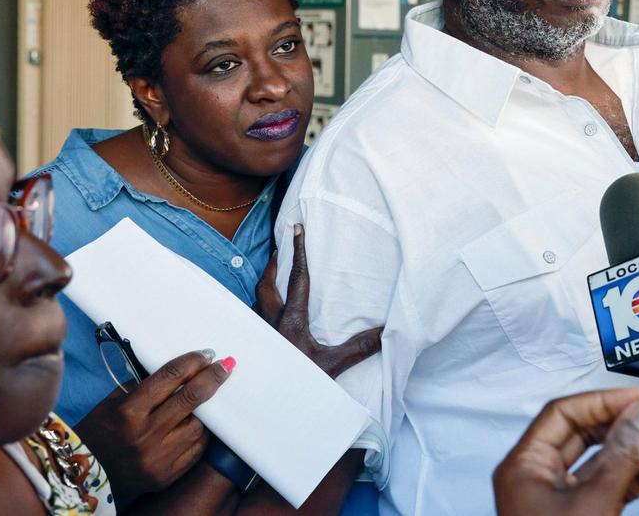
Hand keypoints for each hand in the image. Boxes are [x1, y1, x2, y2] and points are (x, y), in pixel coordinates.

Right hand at [74, 350, 232, 500]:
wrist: (85, 475)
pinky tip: (196, 424)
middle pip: (191, 398)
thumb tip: (184, 372)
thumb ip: (147, 388)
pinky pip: (195, 450)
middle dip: (212, 378)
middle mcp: (145, 436)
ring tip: (200, 403)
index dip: (192, 362)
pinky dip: (198, 435)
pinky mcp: (165, 476)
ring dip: (204, 411)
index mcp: (128, 412)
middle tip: (223, 367)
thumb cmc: (99, 431)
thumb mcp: (114, 402)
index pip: (170, 377)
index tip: (206, 355)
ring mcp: (157, 459)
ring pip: (198, 426)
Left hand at [256, 223, 382, 378]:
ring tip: (273, 276)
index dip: (298, 251)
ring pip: (256, 301)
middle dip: (274, 264)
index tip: (297, 229)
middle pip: (267, 284)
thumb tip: (387, 331)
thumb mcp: (332, 366)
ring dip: (265, 286)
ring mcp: (257, 334)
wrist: (268, 409)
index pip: (298, 278)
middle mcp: (270, 322)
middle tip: (280, 248)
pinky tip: (266, 315)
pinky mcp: (252, 346)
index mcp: (291, 320)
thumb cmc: (299, 386)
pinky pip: (252, 318)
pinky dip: (260, 308)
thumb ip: (359, 347)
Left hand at [493, 389, 638, 515]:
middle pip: (587, 436)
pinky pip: (607, 489)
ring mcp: (557, 503)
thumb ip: (620, 457)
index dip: (607, 401)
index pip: (565, 414)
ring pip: (602, 463)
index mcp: (524, 467)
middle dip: (631, 426)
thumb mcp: (592, 506)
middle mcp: (537, 480)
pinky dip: (635, 479)